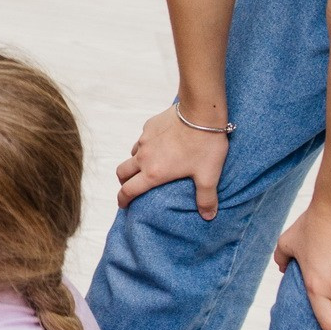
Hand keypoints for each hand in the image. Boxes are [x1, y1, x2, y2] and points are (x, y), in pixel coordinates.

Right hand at [116, 104, 228, 218]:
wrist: (201, 112)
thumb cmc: (204, 145)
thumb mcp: (208, 175)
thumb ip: (206, 198)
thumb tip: (208, 217)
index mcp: (154, 173)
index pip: (129, 190)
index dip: (123, 200)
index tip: (123, 205)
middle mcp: (144, 157)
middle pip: (122, 172)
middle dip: (123, 181)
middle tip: (131, 186)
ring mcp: (144, 140)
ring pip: (132, 155)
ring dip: (136, 163)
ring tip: (149, 164)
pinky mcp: (149, 126)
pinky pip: (143, 139)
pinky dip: (146, 146)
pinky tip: (161, 144)